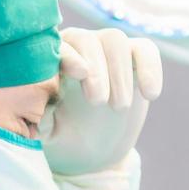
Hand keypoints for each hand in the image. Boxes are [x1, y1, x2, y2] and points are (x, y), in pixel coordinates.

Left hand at [39, 27, 162, 176]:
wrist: (90, 150)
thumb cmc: (61, 135)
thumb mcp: (45, 133)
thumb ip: (38, 116)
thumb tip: (37, 104)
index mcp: (51, 61)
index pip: (57, 47)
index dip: (69, 55)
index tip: (80, 73)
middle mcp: (78, 48)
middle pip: (88, 39)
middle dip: (97, 69)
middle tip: (98, 102)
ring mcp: (107, 51)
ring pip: (115, 40)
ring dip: (119, 73)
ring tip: (119, 107)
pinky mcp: (135, 59)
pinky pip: (145, 50)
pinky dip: (150, 68)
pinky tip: (150, 95)